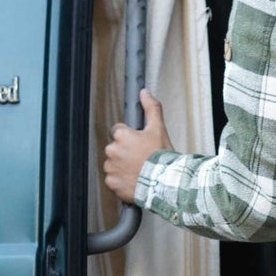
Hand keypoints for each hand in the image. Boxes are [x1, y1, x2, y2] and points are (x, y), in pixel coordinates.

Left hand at [102, 89, 172, 204]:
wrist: (164, 183)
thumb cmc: (161, 157)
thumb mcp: (159, 129)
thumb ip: (151, 109)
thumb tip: (145, 92)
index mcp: (121, 135)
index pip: (118, 131)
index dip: (130, 137)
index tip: (139, 144)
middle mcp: (112, 150)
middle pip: (115, 148)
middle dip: (125, 152)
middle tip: (141, 159)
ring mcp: (111, 168)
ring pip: (113, 164)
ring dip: (123, 167)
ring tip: (139, 171)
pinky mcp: (112, 183)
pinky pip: (113, 181)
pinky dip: (121, 182)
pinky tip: (134, 181)